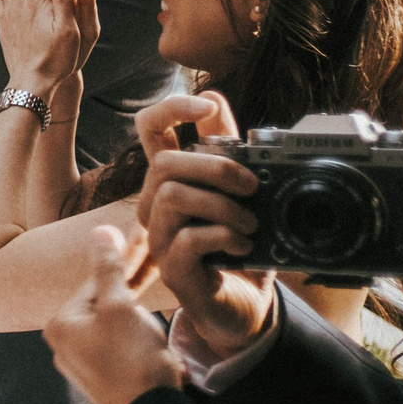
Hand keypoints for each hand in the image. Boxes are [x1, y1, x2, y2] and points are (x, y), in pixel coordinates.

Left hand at [43, 224, 182, 403]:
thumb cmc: (133, 360)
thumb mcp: (120, 307)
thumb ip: (109, 269)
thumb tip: (99, 232)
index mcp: (61, 324)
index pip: (95, 281)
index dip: (123, 256)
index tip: (141, 234)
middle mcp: (66, 344)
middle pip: (104, 300)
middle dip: (131, 277)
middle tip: (154, 250)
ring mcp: (87, 362)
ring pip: (116, 320)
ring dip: (138, 300)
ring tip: (157, 274)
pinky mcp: (109, 376)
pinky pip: (123, 341)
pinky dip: (140, 326)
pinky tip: (154, 317)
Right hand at [136, 96, 275, 359]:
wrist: (247, 306)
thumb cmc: (241, 247)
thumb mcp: (242, 193)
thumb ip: (228, 149)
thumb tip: (214, 98)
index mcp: (172, 179)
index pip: (150, 129)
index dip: (171, 108)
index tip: (205, 108)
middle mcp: (156, 204)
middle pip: (164, 163)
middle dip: (214, 167)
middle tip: (251, 185)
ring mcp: (159, 236)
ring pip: (174, 196)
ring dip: (224, 206)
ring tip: (252, 224)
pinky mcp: (171, 267)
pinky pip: (190, 238)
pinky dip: (226, 236)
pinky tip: (244, 246)